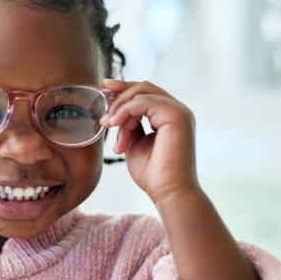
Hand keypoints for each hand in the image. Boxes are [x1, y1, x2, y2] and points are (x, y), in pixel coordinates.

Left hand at [99, 79, 199, 204]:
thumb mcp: (135, 144)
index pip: (146, 93)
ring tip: (108, 125)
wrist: (168, 192)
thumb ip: (129, 126)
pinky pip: (144, 102)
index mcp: (169, 116)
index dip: (124, 88)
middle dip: (119, 92)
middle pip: (144, 87)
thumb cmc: (153, 174)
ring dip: (120, 107)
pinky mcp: (177, 115)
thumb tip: (117, 115)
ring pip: (143, 92)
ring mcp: (179, 111)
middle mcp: (177, 110)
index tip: (103, 88)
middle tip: (101, 105)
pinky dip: (126, 111)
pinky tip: (115, 124)